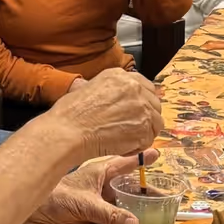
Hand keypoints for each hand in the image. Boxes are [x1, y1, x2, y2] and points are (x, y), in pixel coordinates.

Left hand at [20, 150, 159, 223]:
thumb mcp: (85, 205)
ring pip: (125, 201)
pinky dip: (127, 220)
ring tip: (159, 212)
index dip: (141, 158)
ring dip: (139, 206)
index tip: (156, 153)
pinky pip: (116, 216)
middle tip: (168, 195)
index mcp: (101, 171)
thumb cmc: (56, 199)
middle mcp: (103, 184)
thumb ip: (110, 214)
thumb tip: (135, 223)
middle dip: (148, 190)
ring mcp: (100, 199)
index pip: (126, 162)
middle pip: (130, 185)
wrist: (35, 215)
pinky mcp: (96, 215)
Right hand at [46, 67, 164, 161]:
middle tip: (131, 129)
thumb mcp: (88, 88)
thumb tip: (116, 101)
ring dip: (143, 133)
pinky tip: (120, 147)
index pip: (146, 87)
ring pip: (155, 123)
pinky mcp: (143, 128)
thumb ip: (109, 92)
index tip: (139, 112)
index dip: (143, 102)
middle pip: (154, 104)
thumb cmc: (70, 114)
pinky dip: (137, 147)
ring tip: (124, 140)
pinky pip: (148, 140)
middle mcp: (134, 88)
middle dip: (146, 118)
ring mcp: (141, 107)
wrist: (68, 131)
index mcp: (120, 76)